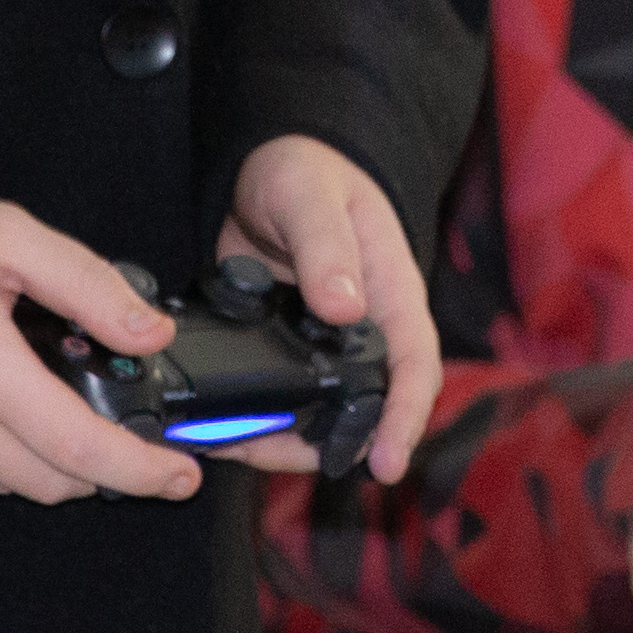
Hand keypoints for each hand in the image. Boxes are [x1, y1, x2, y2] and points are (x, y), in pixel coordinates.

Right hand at [0, 198, 198, 503]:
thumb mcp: (9, 237)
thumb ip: (88, 285)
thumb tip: (151, 334)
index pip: (79, 446)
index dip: (140, 469)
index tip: (181, 474)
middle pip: (47, 481)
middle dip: (100, 470)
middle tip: (128, 439)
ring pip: (2, 483)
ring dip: (43, 462)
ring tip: (54, 407)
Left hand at [220, 135, 440, 483]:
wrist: (269, 169)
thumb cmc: (307, 172)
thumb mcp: (311, 198)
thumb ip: (326, 247)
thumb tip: (344, 307)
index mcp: (391, 294)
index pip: (414, 367)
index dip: (405, 419)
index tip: (386, 463)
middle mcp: (365, 332)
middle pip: (366, 410)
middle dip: (327, 448)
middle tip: (272, 460)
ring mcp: (325, 348)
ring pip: (318, 415)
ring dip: (280, 442)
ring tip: (232, 446)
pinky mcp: (285, 353)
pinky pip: (278, 400)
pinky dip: (252, 422)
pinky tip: (218, 430)